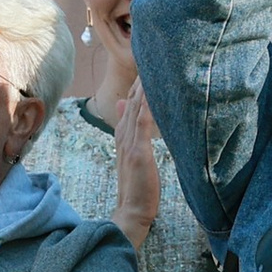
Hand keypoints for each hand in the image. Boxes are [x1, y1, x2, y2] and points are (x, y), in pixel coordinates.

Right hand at [112, 83, 161, 248]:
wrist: (132, 211)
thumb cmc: (138, 189)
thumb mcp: (132, 160)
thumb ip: (128, 135)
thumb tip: (123, 112)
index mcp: (123, 140)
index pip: (128, 109)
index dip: (135, 90)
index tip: (143, 72)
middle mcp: (124, 139)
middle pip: (130, 105)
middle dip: (138, 83)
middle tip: (146, 59)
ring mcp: (130, 145)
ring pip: (134, 111)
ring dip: (140, 90)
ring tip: (147, 69)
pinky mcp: (138, 153)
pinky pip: (141, 125)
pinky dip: (144, 108)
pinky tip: (148, 94)